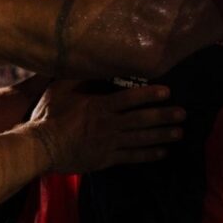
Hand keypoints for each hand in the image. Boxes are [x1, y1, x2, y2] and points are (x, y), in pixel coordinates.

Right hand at [29, 81, 184, 173]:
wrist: (40, 147)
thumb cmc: (48, 116)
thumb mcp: (60, 89)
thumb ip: (79, 77)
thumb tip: (92, 63)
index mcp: (100, 106)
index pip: (131, 98)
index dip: (150, 94)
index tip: (167, 92)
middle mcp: (109, 125)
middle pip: (142, 120)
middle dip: (165, 116)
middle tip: (183, 114)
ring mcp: (109, 143)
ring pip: (141, 139)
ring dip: (162, 135)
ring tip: (179, 133)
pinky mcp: (106, 159)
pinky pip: (132, 157)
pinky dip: (149, 155)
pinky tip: (163, 153)